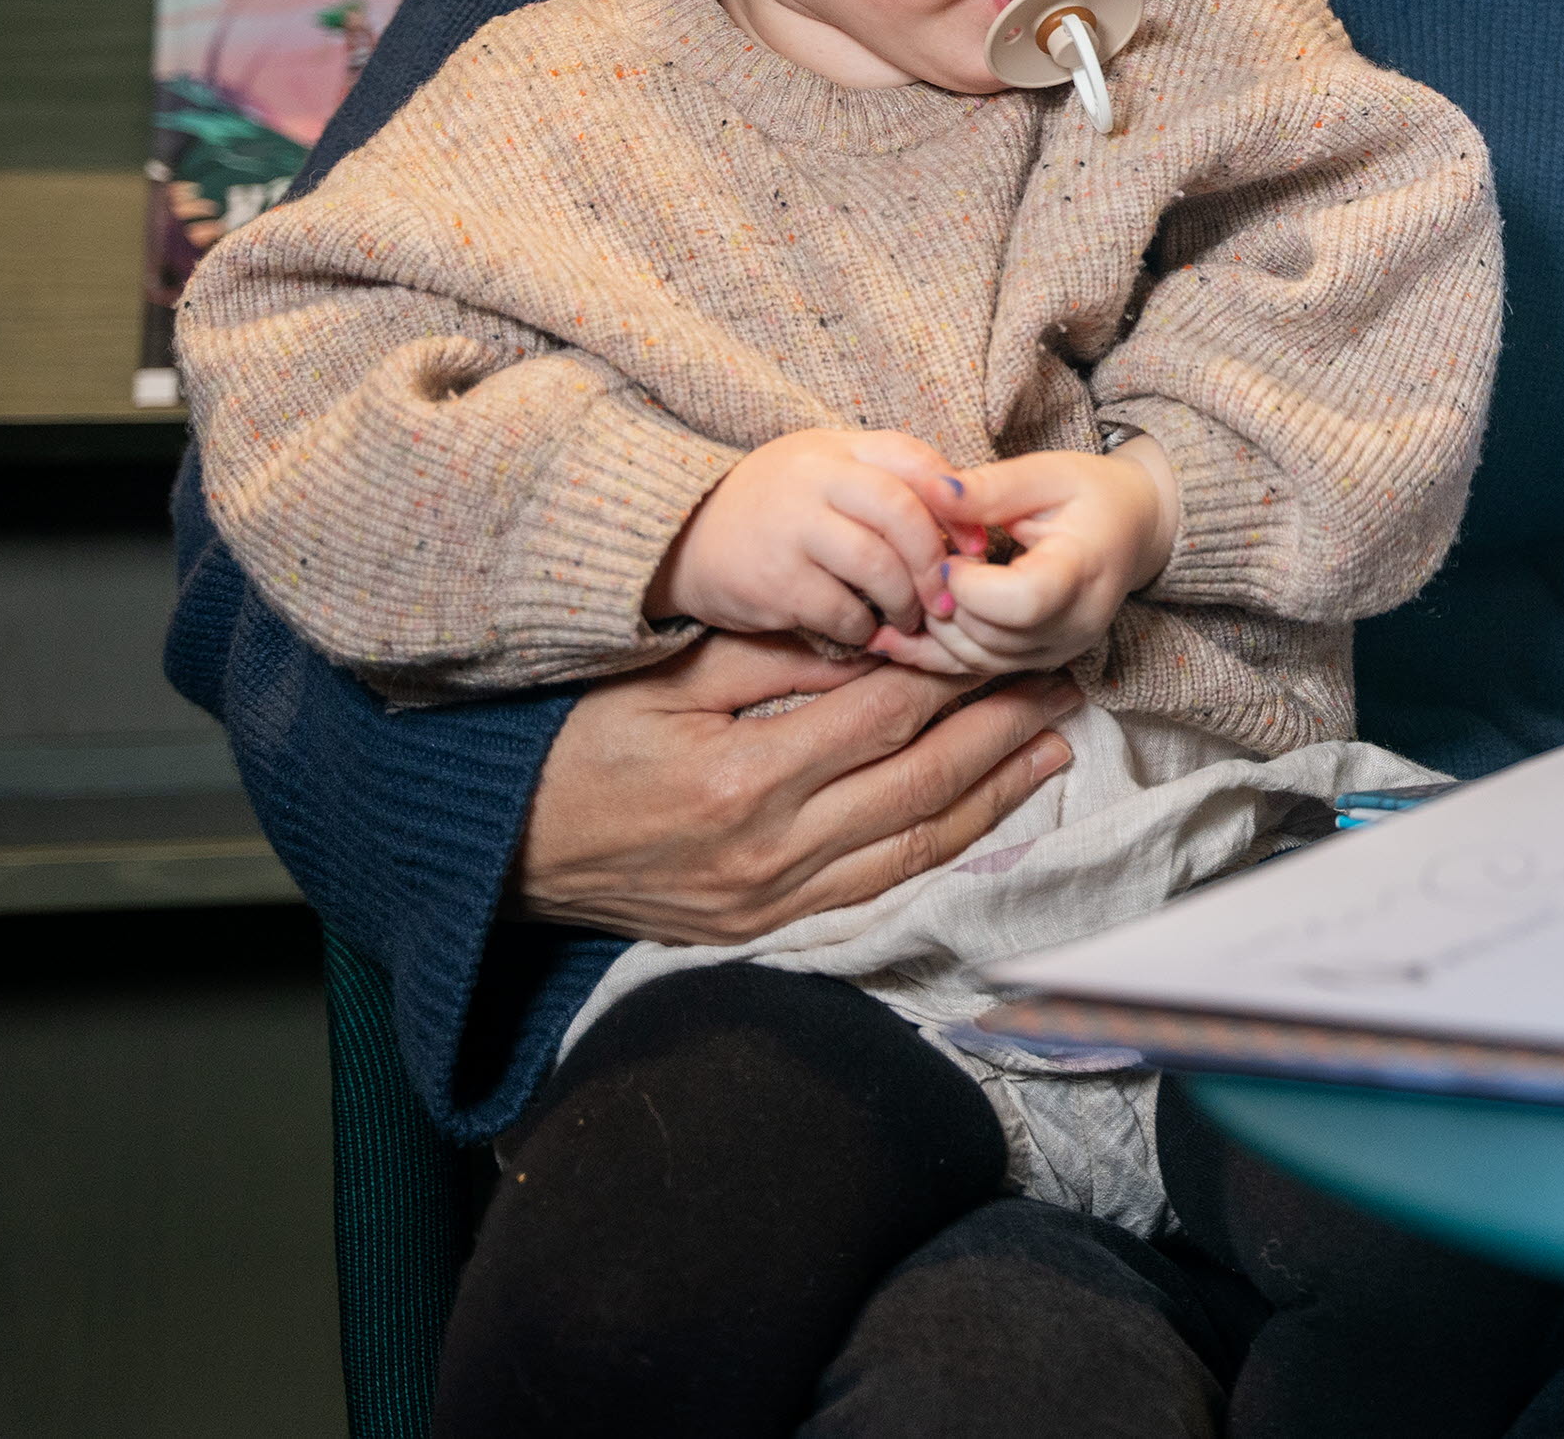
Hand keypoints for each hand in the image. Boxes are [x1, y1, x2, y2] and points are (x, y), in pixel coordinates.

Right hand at [510, 632, 1077, 941]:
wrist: (499, 855)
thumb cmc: (571, 748)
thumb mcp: (660, 680)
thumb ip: (769, 654)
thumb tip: (876, 635)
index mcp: (743, 779)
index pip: (884, 715)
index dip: (958, 674)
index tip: (1009, 635)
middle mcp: (771, 851)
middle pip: (921, 782)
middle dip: (1002, 728)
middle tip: (1064, 681)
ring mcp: (773, 901)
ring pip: (915, 844)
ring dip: (995, 793)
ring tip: (1054, 744)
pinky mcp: (767, 929)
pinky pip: (879, 887)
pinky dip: (943, 847)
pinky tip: (987, 812)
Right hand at [645, 427, 961, 647]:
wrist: (681, 539)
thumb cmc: (776, 509)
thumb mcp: (826, 472)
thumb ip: (888, 482)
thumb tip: (968, 523)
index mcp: (835, 448)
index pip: (914, 459)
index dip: (956, 505)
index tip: (975, 545)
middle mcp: (813, 479)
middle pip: (902, 512)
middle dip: (935, 561)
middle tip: (947, 596)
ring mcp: (790, 528)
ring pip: (877, 564)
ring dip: (905, 601)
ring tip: (907, 619)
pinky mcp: (771, 581)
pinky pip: (840, 608)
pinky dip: (863, 627)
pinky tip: (863, 632)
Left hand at [873, 446, 1173, 678]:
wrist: (1130, 530)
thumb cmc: (1090, 495)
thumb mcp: (1045, 475)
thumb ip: (989, 488)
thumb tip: (928, 490)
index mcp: (1083, 571)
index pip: (1021, 602)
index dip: (969, 585)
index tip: (949, 554)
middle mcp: (1074, 625)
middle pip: (987, 634)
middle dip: (943, 600)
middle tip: (927, 562)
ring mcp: (1057, 651)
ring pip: (973, 659)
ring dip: (934, 625)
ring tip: (920, 584)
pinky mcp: (1036, 662)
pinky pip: (973, 671)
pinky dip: (930, 653)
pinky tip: (891, 636)